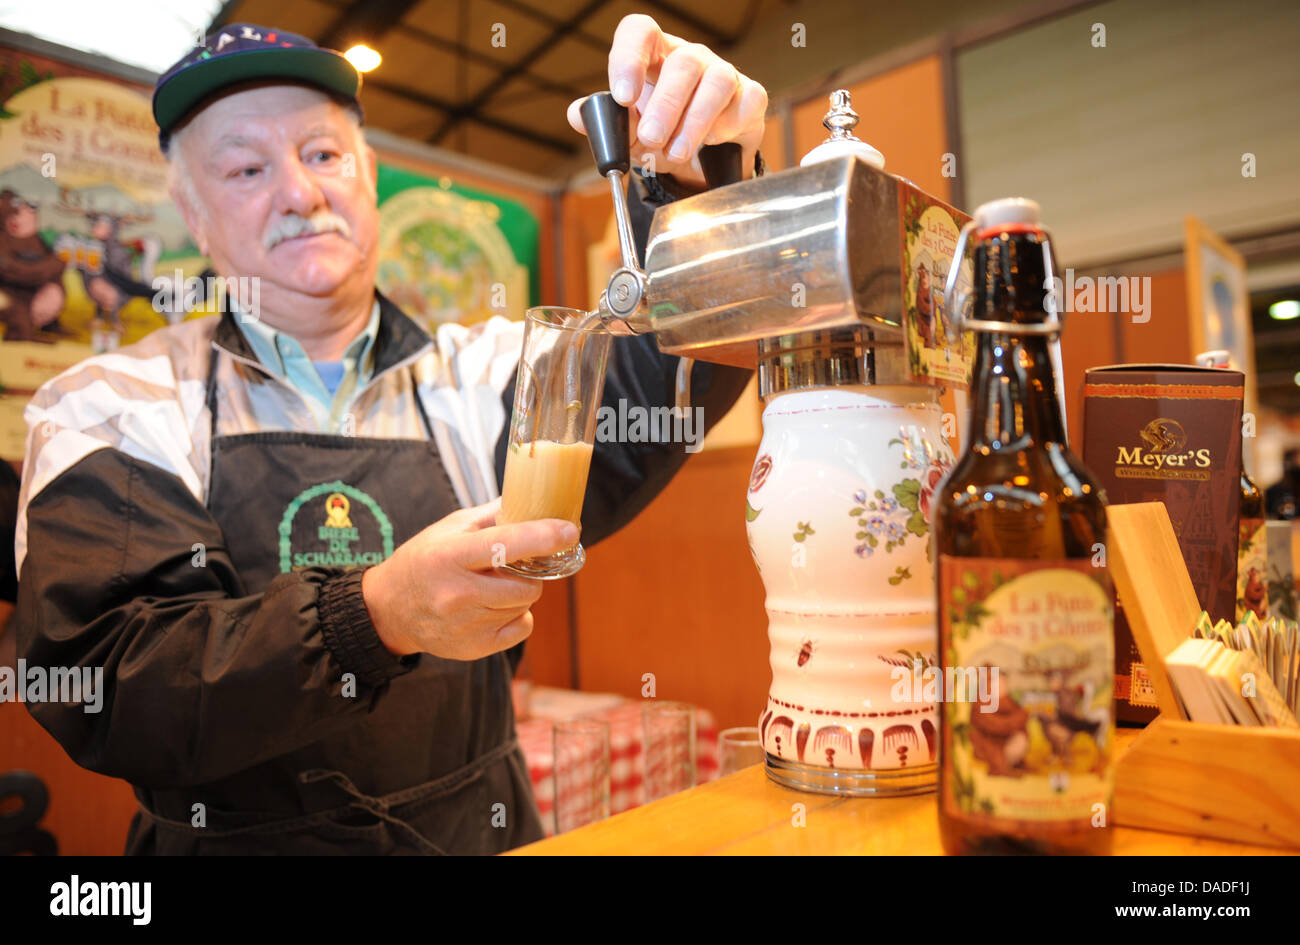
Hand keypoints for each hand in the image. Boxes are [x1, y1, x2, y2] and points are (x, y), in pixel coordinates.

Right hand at [360, 499, 577, 660]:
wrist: (389, 610)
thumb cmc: (422, 561)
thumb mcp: (448, 529)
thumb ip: (492, 515)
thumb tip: (532, 496)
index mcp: (450, 556)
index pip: (505, 545)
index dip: (543, 537)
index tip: (570, 531)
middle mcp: (458, 593)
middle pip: (527, 585)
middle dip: (529, 574)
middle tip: (511, 568)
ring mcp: (466, 624)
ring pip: (526, 606)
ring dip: (520, 594)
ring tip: (494, 587)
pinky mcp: (474, 648)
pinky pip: (522, 628)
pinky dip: (517, 617)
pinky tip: (494, 608)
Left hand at [567, 13, 766, 188]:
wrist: (701, 157)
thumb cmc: (663, 133)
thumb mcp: (629, 132)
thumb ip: (605, 122)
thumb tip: (578, 115)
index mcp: (654, 55)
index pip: (640, 32)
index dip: (629, 58)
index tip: (622, 97)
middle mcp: (690, 58)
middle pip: (683, 63)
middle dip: (665, 105)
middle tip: (650, 138)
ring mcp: (723, 74)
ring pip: (716, 83)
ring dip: (694, 122)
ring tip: (676, 152)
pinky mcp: (750, 97)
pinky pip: (743, 103)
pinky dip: (725, 127)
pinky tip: (711, 143)